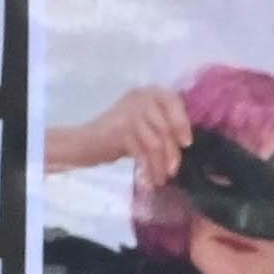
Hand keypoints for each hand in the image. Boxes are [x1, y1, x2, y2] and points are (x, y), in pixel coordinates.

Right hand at [39, 86, 193, 184]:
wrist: (85, 142)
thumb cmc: (122, 136)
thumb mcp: (148, 125)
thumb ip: (166, 127)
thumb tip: (188, 145)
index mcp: (150, 93)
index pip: (174, 102)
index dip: (182, 123)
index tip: (186, 144)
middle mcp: (140, 97)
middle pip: (165, 127)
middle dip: (171, 153)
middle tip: (172, 171)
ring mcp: (129, 111)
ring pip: (155, 142)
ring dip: (159, 164)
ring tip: (160, 179)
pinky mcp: (120, 129)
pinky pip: (141, 151)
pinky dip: (147, 168)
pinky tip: (148, 180)